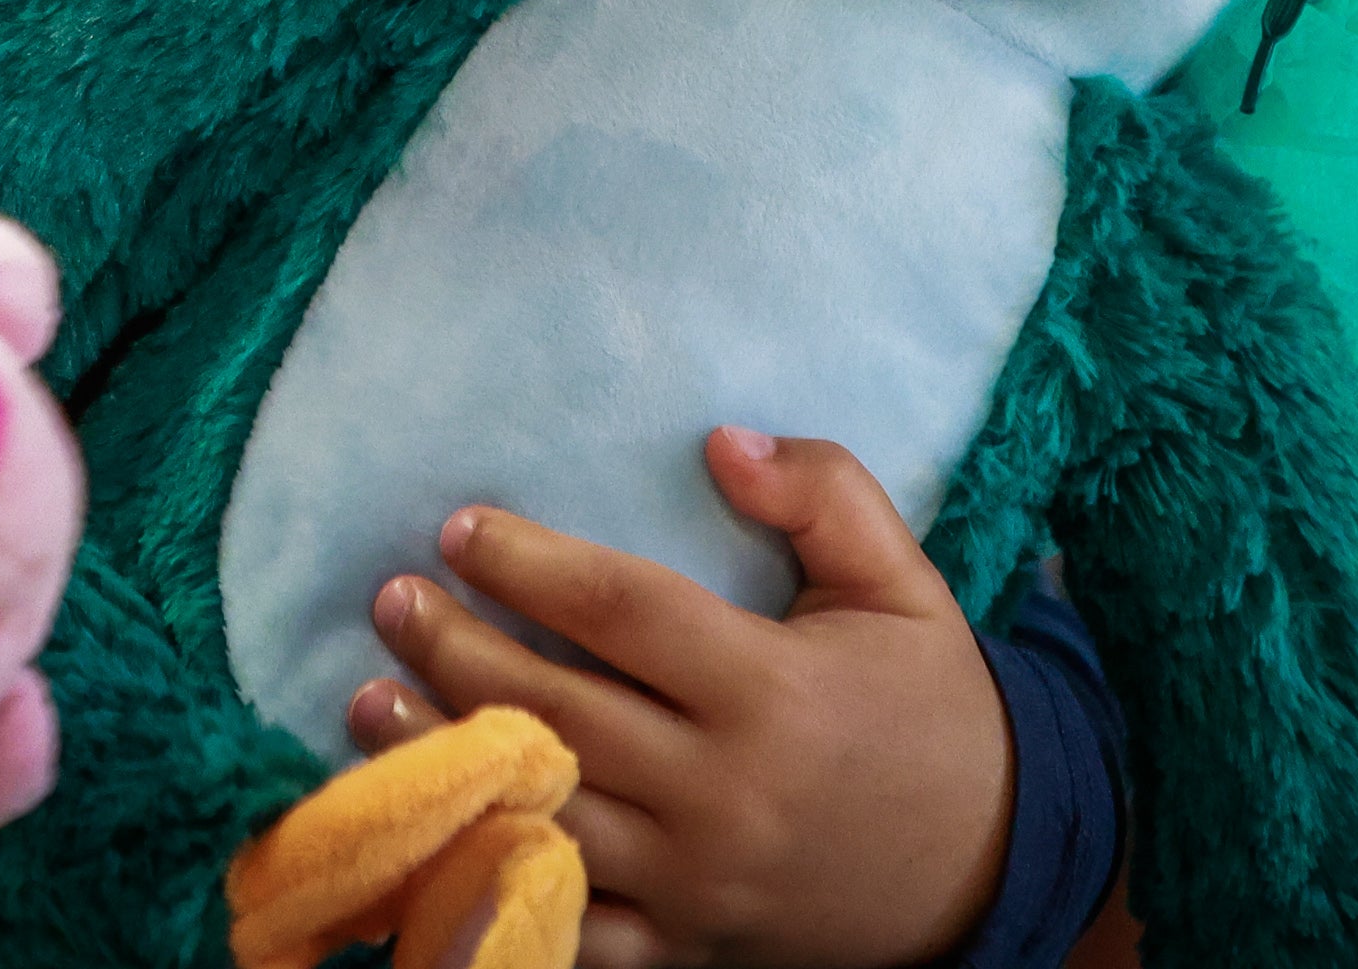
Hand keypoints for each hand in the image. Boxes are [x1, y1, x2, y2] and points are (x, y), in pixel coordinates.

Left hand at [350, 430, 1009, 968]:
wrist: (992, 866)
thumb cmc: (931, 705)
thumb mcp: (901, 582)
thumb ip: (823, 494)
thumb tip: (722, 439)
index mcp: (772, 691)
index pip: (621, 612)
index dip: (529, 565)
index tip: (459, 523)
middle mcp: (726, 793)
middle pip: (562, 712)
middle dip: (459, 650)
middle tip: (388, 597)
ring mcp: (700, 884)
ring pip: (547, 817)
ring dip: (447, 759)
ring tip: (366, 700)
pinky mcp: (686, 947)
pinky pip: (574, 929)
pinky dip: (494, 886)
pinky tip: (426, 839)